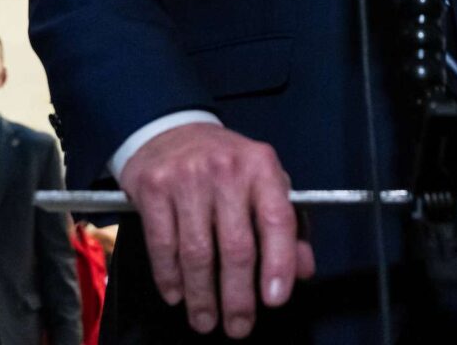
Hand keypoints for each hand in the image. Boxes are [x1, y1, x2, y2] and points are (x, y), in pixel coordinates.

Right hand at [119, 123, 315, 337]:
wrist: (170, 131)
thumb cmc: (225, 164)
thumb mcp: (262, 182)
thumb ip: (285, 224)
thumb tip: (303, 270)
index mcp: (261, 167)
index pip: (277, 219)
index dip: (279, 264)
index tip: (275, 299)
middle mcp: (226, 170)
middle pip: (236, 246)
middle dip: (238, 296)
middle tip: (238, 326)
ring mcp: (186, 178)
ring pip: (197, 253)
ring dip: (202, 296)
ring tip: (205, 321)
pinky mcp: (153, 188)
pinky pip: (162, 245)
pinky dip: (170, 278)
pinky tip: (177, 296)